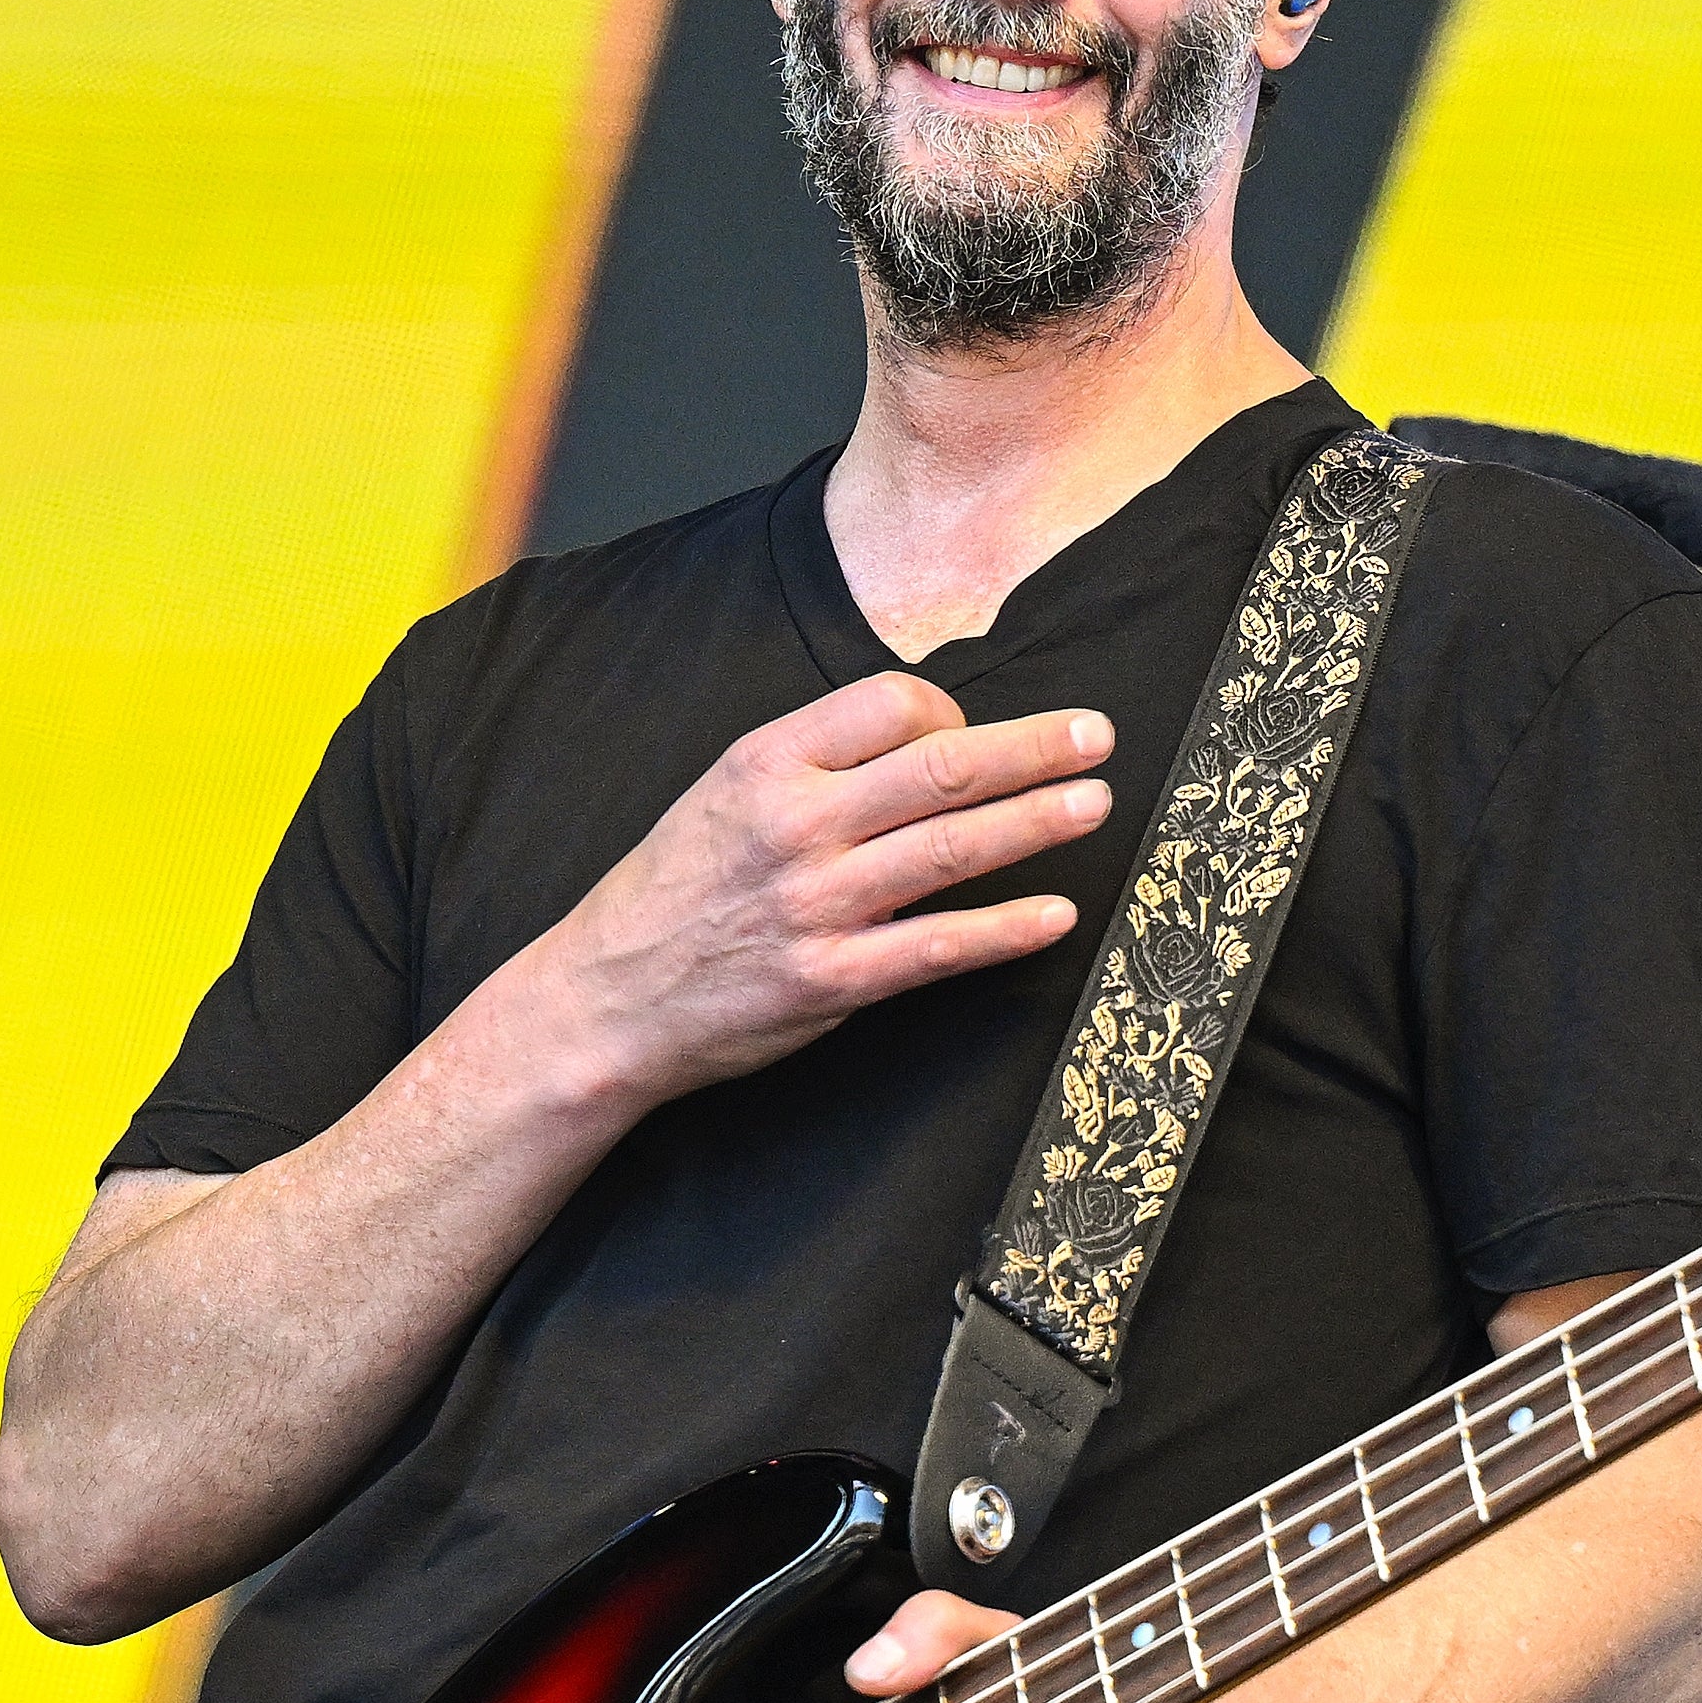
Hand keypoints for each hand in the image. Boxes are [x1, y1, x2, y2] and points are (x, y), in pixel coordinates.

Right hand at [525, 674, 1113, 1114]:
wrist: (604, 998)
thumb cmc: (672, 892)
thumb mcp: (723, 794)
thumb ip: (814, 765)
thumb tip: (923, 737)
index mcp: (767, 763)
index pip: (891, 704)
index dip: (953, 711)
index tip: (978, 733)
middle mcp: (796, 825)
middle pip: (943, 766)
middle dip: (1034, 748)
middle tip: (1096, 737)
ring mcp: (816, 905)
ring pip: (952, 848)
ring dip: (1037, 820)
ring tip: (1093, 804)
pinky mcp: (832, 980)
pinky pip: (938, 947)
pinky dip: (1005, 928)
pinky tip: (1054, 914)